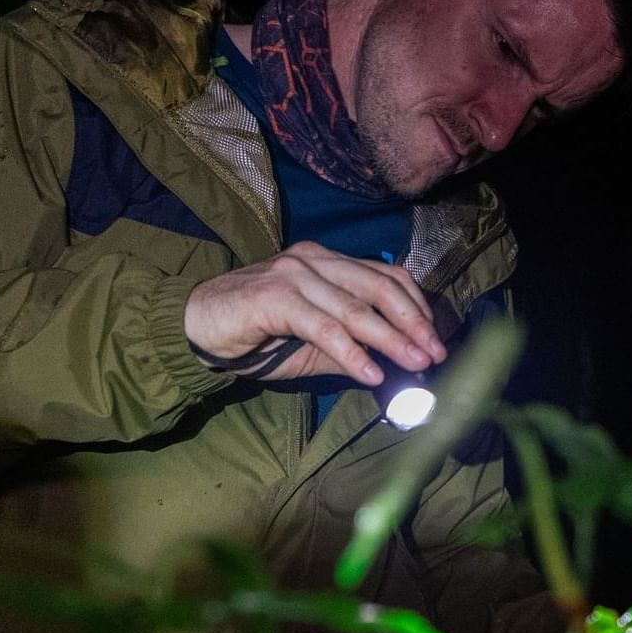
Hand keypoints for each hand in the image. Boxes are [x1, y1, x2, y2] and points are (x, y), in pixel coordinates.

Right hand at [183, 242, 446, 384]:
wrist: (195, 327)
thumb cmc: (258, 336)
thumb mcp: (314, 345)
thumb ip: (353, 348)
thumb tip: (398, 368)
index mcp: (329, 262)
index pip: (387, 277)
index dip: (417, 307)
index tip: (436, 339)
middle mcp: (315, 259)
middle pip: (380, 288)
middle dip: (413, 323)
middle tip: (436, 353)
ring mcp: (295, 274)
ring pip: (356, 308)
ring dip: (391, 339)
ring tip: (415, 364)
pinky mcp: (275, 297)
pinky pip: (324, 327)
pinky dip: (351, 352)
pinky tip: (371, 373)